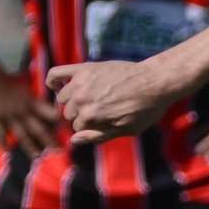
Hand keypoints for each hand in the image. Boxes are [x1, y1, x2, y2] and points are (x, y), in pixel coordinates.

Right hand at [0, 67, 60, 153]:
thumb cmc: (5, 79)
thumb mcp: (24, 86)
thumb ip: (32, 98)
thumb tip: (45, 103)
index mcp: (31, 101)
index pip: (50, 113)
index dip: (58, 121)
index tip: (65, 130)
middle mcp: (23, 110)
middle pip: (39, 128)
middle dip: (50, 140)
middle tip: (58, 151)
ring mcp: (9, 115)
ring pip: (23, 134)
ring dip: (31, 146)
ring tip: (38, 156)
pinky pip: (0, 133)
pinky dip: (4, 142)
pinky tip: (7, 150)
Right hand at [46, 60, 171, 143]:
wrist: (156, 81)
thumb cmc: (145, 109)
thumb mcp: (126, 130)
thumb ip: (98, 136)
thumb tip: (73, 140)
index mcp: (91, 116)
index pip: (77, 127)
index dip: (90, 127)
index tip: (103, 122)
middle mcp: (82, 99)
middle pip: (68, 113)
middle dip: (81, 115)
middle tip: (98, 110)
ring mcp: (81, 82)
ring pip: (62, 98)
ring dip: (70, 101)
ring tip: (87, 100)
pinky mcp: (84, 68)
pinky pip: (56, 74)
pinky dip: (53, 81)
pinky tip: (59, 86)